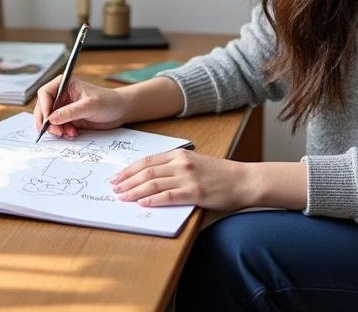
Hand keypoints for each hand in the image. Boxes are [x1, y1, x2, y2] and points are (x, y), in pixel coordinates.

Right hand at [33, 77, 127, 137]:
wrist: (120, 111)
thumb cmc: (108, 101)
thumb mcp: (90, 105)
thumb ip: (70, 111)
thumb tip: (51, 118)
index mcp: (64, 84)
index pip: (44, 93)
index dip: (44, 107)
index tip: (48, 120)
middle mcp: (61, 95)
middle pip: (43, 108)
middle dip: (48, 122)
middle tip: (57, 132)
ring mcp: (64, 108)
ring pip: (49, 120)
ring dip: (56, 129)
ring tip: (70, 133)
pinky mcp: (68, 119)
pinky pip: (57, 127)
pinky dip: (62, 132)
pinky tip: (73, 134)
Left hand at [110, 149, 250, 210]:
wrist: (243, 180)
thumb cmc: (220, 174)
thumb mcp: (195, 163)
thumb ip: (175, 167)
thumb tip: (151, 178)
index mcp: (179, 155)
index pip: (147, 161)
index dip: (129, 170)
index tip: (117, 177)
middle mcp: (181, 164)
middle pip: (146, 172)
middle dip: (127, 181)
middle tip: (114, 188)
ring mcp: (187, 178)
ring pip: (153, 184)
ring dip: (134, 191)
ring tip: (122, 197)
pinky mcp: (194, 192)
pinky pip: (168, 196)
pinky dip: (152, 199)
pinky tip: (142, 203)